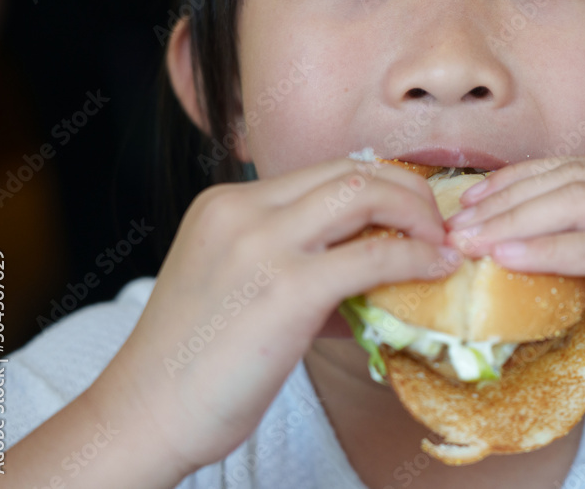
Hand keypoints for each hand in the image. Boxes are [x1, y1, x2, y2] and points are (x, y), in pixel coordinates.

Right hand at [91, 159, 458, 476]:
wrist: (144, 413)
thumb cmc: (192, 361)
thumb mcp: (236, 285)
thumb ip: (296, 263)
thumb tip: (372, 268)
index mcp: (227, 204)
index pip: (323, 171)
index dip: (378, 184)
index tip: (408, 211)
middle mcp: (242, 210)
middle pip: (349, 170)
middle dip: (406, 188)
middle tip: (435, 221)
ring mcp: (263, 244)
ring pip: (364, 194)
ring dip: (416, 212)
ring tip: (440, 241)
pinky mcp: (287, 288)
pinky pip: (372, 257)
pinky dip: (415, 258)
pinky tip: (436, 268)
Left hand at [445, 157, 584, 431]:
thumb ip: (579, 239)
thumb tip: (501, 229)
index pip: (579, 168)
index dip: (519, 180)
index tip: (470, 200)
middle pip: (575, 180)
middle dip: (507, 200)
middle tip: (457, 223)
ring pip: (579, 204)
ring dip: (513, 222)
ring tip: (469, 241)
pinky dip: (543, 251)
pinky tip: (503, 258)